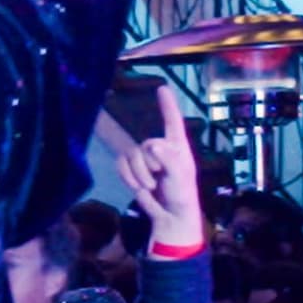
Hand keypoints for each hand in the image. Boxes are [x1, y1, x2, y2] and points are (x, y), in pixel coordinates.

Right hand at [117, 84, 205, 253]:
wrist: (169, 215)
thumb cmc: (181, 194)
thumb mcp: (180, 176)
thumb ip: (168, 159)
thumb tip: (152, 146)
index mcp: (177, 145)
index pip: (172, 121)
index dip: (167, 104)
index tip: (162, 88)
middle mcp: (160, 147)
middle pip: (145, 144)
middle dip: (150, 164)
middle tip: (159, 179)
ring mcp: (144, 158)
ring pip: (131, 154)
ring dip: (139, 174)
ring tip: (151, 186)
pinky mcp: (131, 169)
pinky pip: (121, 164)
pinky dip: (127, 176)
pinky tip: (138, 187)